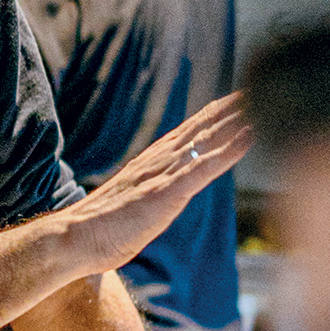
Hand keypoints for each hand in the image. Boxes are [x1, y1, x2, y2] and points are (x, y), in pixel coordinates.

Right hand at [56, 94, 253, 277]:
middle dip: (225, 111)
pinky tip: (250, 137)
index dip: (209, 117)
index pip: (184, 134)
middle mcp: (157, 162)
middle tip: (250, 92)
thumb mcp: (129, 208)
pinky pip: (204, 167)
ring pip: (204, 140)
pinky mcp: (165, 193)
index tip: (232, 101)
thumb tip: (151, 201)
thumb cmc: (98, 230)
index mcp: (148, 165)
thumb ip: (145, 197)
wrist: (74, 238)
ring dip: (233, 122)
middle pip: (197, 129)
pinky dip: (229, 151)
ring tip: (256, 103)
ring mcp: (161, 175)